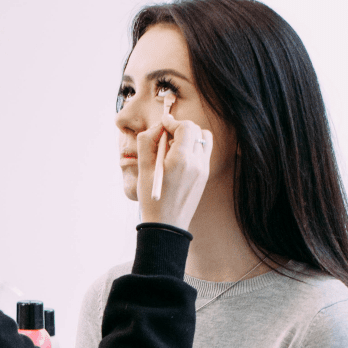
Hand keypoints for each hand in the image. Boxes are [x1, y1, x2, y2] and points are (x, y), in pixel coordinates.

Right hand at [136, 113, 212, 229]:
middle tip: (165, 138)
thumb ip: (147, 142)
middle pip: (196, 130)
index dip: (173, 122)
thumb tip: (158, 127)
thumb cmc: (152, 198)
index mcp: (181, 159)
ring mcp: (204, 170)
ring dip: (190, 137)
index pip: (187, 126)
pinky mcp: (205, 176)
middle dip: (180, 129)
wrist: (166, 225)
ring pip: (204, 139)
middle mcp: (197, 163)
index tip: (162, 126)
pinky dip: (193, 149)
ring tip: (174, 148)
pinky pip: (204, 152)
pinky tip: (179, 160)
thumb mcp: (143, 168)